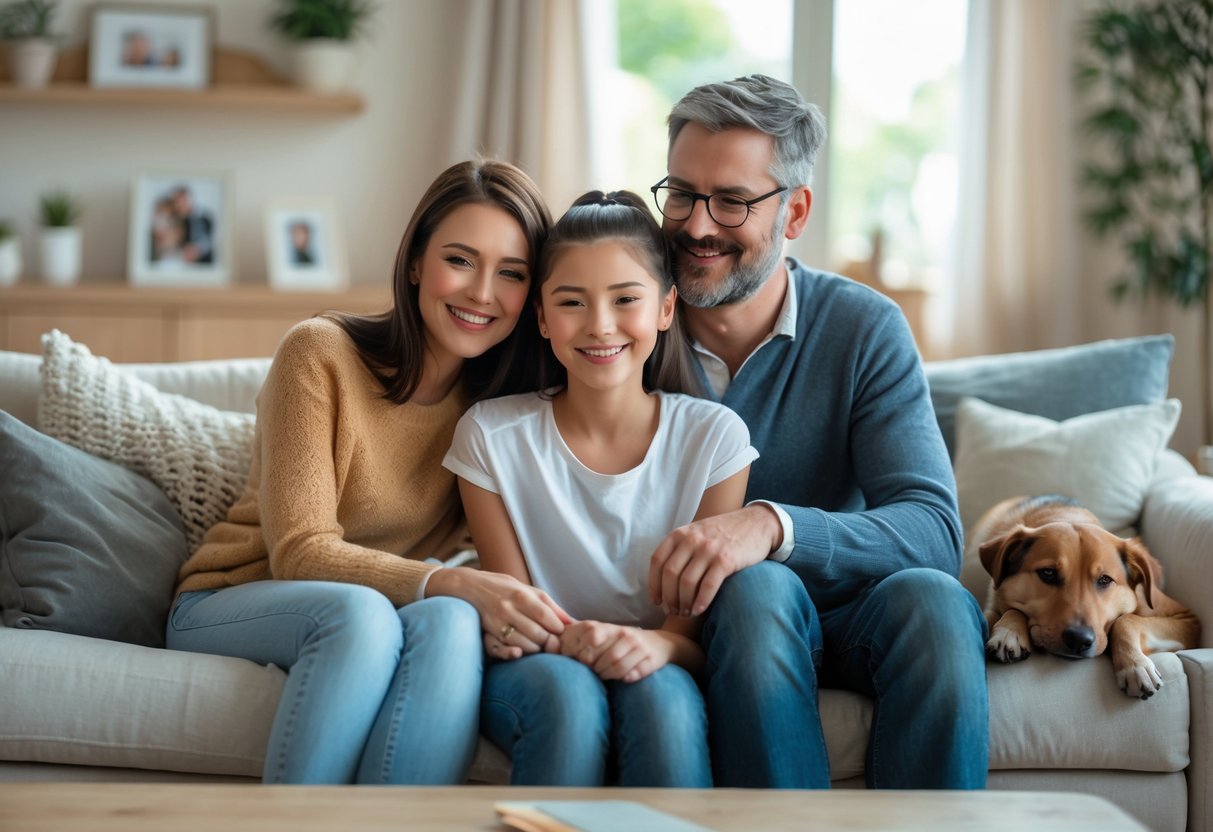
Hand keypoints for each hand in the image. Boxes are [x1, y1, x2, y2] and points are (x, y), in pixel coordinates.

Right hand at [426, 567, 570, 659]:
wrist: (469, 586)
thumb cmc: (504, 587)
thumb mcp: (527, 589)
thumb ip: (549, 605)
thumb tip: (572, 622)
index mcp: (521, 595)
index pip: (546, 616)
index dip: (557, 627)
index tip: (562, 632)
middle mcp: (509, 608)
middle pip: (537, 633)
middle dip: (549, 641)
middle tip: (554, 643)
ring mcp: (498, 622)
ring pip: (524, 644)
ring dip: (536, 648)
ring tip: (540, 644)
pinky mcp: (490, 632)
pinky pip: (510, 647)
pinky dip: (522, 650)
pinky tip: (526, 646)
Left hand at [559, 620, 670, 682]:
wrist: (659, 643)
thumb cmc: (621, 642)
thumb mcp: (601, 634)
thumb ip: (577, 637)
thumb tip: (549, 644)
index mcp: (609, 628)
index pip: (591, 636)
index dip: (581, 652)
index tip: (579, 661)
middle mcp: (625, 635)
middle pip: (602, 658)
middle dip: (594, 669)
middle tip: (591, 673)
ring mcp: (639, 648)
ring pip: (616, 668)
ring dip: (607, 676)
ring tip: (603, 677)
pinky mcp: (650, 660)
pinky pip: (632, 675)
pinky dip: (623, 679)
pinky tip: (620, 679)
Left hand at [648, 505, 781, 615]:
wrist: (757, 523)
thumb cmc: (724, 533)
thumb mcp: (697, 532)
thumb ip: (681, 549)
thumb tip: (663, 580)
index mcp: (680, 533)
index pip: (657, 561)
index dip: (654, 584)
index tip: (656, 601)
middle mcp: (692, 539)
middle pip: (670, 574)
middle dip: (668, 598)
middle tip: (672, 612)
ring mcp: (709, 549)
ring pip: (687, 582)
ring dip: (684, 603)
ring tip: (685, 613)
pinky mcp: (727, 560)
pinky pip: (708, 585)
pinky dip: (701, 601)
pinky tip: (699, 611)